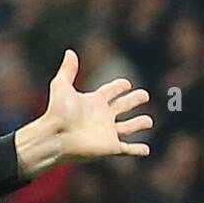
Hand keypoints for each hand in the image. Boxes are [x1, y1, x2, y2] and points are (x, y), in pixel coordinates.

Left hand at [16, 50, 152, 178]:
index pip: (111, 92)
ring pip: (128, 127)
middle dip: (134, 100)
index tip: (126, 84)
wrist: (55, 137)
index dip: (119, 86)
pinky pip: (128, 149)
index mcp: (94, 102)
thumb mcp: (61, 87)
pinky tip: (146, 150)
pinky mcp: (110, 147)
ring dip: (139, 124)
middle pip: (124, 106)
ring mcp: (107, 132)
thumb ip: (67, 70)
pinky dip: (137, 150)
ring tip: (149, 121)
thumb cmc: (57, 113)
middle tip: (144, 95)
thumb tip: (69, 52)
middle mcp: (102, 116)